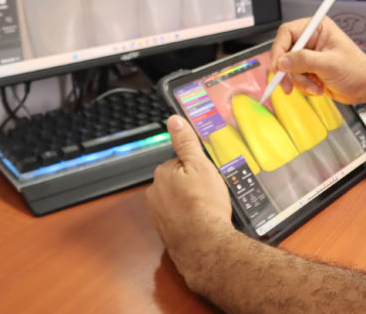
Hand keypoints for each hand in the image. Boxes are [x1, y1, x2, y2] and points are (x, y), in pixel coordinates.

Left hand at [146, 115, 233, 280]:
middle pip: (178, 181)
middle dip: (192, 184)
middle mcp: (155, 193)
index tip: (207, 175)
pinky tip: (203, 220)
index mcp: (162, 173)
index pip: (179, 162)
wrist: (205, 244)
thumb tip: (174, 120)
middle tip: (211, 190)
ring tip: (209, 207)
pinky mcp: (166, 231)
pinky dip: (189, 218)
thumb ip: (186, 142)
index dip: (196, 167)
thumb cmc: (204, 205)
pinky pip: (179, 217)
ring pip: (178, 199)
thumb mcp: (200, 165)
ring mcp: (159, 214)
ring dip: (191, 201)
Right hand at [269, 16, 365, 103]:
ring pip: (288, 69)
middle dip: (288, 71)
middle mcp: (311, 40)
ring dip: (299, 82)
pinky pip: (295, 78)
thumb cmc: (357, 70)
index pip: (287, 33)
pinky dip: (304, 86)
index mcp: (317, 29)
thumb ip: (304, 61)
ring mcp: (309, 56)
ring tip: (315, 86)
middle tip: (288, 85)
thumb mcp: (329, 64)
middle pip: (284, 52)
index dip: (279, 50)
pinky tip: (318, 87)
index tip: (277, 67)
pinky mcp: (309, 70)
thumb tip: (282, 61)